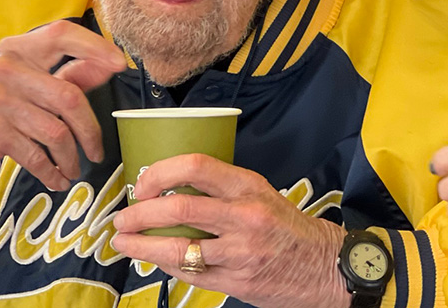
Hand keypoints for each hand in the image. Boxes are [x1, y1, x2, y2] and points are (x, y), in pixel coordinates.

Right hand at [0, 20, 125, 207]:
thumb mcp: (23, 89)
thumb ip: (64, 76)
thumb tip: (105, 65)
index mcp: (15, 49)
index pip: (62, 34)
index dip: (96, 46)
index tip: (121, 64)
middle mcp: (4, 67)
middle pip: (69, 95)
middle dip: (90, 130)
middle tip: (97, 151)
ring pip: (57, 131)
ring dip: (71, 157)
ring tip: (72, 169)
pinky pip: (37, 155)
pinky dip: (52, 172)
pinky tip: (55, 179)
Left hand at [111, 154, 346, 307]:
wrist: (325, 266)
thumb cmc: (286, 226)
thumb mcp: (260, 193)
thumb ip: (220, 188)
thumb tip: (167, 186)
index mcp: (247, 186)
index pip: (195, 167)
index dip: (160, 173)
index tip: (141, 184)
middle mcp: (244, 216)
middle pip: (178, 210)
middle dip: (139, 215)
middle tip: (122, 219)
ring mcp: (240, 252)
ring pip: (178, 249)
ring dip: (143, 246)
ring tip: (124, 243)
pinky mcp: (237, 281)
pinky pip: (191, 274)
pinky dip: (168, 267)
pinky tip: (155, 261)